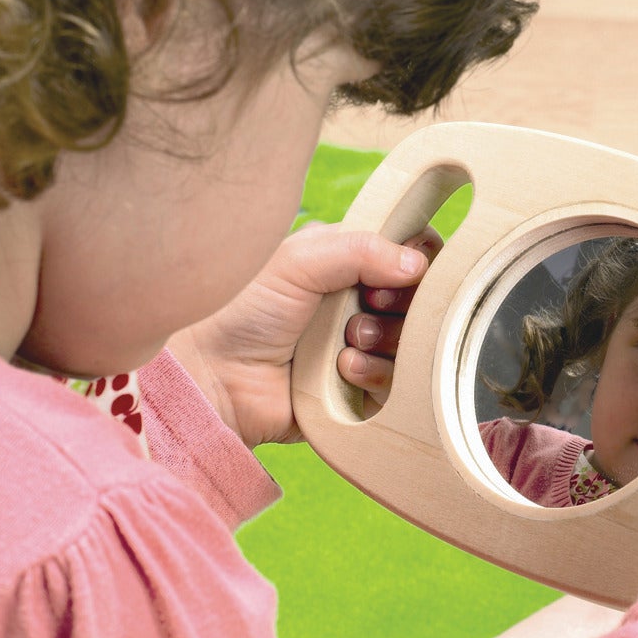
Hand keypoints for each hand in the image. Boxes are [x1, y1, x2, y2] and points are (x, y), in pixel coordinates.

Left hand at [164, 222, 435, 448]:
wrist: (214, 377)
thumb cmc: (244, 309)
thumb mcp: (299, 261)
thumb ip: (360, 248)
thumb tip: (417, 263)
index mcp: (348, 261)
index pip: (411, 252)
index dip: (417, 260)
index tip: (397, 271)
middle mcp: (360, 301)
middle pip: (423, 299)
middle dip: (402, 303)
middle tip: (370, 304)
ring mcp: (363, 346)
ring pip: (414, 342)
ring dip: (387, 339)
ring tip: (347, 339)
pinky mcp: (360, 390)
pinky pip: (398, 384)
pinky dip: (376, 373)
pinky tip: (342, 369)